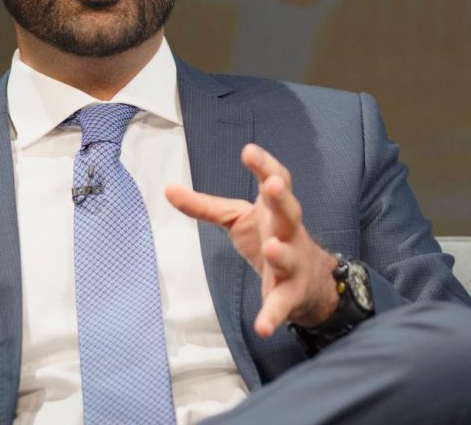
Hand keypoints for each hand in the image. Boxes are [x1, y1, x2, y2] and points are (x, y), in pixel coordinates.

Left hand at [166, 143, 338, 337]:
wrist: (310, 282)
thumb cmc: (268, 236)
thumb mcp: (236, 218)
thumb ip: (205, 206)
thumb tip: (167, 188)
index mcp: (274, 208)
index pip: (275, 180)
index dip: (264, 164)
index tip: (249, 150)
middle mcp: (289, 231)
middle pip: (289, 211)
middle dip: (281, 198)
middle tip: (272, 184)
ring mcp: (293, 263)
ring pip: (289, 256)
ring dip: (281, 252)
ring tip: (272, 248)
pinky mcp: (291, 295)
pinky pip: (282, 305)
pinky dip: (273, 315)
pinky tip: (262, 326)